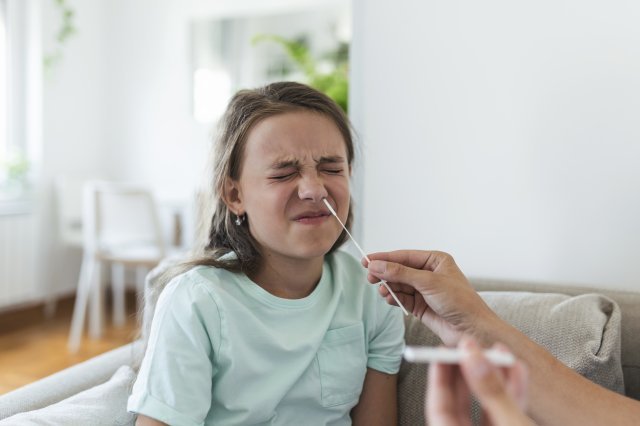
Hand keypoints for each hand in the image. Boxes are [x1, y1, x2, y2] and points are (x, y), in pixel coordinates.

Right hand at [364, 250, 497, 345]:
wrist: (472, 330)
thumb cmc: (460, 302)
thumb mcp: (428, 283)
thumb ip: (400, 273)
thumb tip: (377, 265)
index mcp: (435, 260)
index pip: (404, 256)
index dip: (384, 258)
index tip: (366, 260)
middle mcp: (429, 273)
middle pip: (398, 270)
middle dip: (385, 274)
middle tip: (370, 278)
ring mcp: (424, 290)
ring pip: (398, 285)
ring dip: (389, 288)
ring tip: (384, 292)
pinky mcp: (420, 305)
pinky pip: (401, 298)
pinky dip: (394, 298)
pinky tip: (390, 299)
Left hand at [427, 336, 531, 425]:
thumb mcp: (509, 425)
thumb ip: (492, 394)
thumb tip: (472, 357)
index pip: (437, 406)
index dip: (439, 376)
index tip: (442, 352)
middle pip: (459, 402)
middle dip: (468, 371)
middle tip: (470, 347)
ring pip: (485, 405)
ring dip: (494, 376)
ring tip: (498, 352)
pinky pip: (506, 412)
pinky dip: (512, 393)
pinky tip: (516, 371)